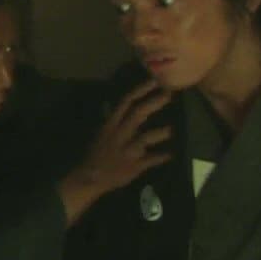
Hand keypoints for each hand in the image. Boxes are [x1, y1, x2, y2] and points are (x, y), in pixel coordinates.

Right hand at [58, 80, 172, 224]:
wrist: (90, 177)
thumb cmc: (95, 154)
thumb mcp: (100, 134)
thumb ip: (109, 119)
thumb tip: (108, 104)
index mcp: (111, 125)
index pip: (125, 102)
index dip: (140, 91)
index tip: (154, 82)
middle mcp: (120, 134)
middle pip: (138, 114)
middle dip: (154, 103)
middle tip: (169, 95)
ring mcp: (128, 150)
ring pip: (144, 138)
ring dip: (159, 133)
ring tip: (170, 130)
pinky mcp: (134, 166)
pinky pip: (150, 160)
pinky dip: (161, 157)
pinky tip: (170, 154)